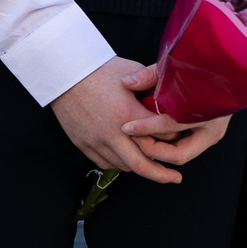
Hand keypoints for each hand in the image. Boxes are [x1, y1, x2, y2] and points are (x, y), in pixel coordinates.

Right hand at [50, 57, 225, 184]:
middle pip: (142, 165)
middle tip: (175, 178)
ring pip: (124, 166)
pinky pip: (105, 163)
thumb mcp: (133, 74)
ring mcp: (95, 140)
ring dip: (138, 166)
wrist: (63, 73)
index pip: (161, 138)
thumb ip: (152, 91)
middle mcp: (112, 132)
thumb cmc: (100, 69)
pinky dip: (118, 162)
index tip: (182, 142)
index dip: (174, 141)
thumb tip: (170, 102)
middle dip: (162, 175)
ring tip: (150, 163)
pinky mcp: (83, 143)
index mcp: (128, 114)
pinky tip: (125, 157)